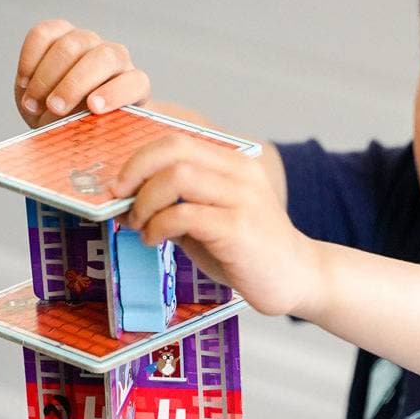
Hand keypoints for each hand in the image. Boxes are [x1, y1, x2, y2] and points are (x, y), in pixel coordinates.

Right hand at [14, 19, 150, 128]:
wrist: (62, 114)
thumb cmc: (82, 128)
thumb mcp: (89, 135)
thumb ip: (88, 129)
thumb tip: (70, 127)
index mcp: (133, 85)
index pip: (134, 83)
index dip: (115, 94)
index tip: (93, 109)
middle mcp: (115, 57)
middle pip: (102, 58)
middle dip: (75, 84)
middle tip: (55, 107)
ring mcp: (88, 41)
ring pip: (72, 45)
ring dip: (48, 76)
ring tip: (32, 104)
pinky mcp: (59, 31)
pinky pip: (43, 34)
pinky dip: (30, 58)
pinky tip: (24, 83)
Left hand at [111, 135, 321, 317]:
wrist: (299, 278)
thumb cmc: (250, 252)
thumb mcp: (212, 219)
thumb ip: (179, 205)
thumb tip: (129, 201)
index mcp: (233, 164)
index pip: (177, 140)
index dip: (139, 158)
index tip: (120, 184)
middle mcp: (239, 174)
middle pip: (174, 150)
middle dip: (135, 172)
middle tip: (120, 199)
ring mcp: (242, 199)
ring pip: (177, 176)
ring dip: (145, 201)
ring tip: (139, 224)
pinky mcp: (238, 229)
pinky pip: (184, 215)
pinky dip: (158, 226)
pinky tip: (155, 240)